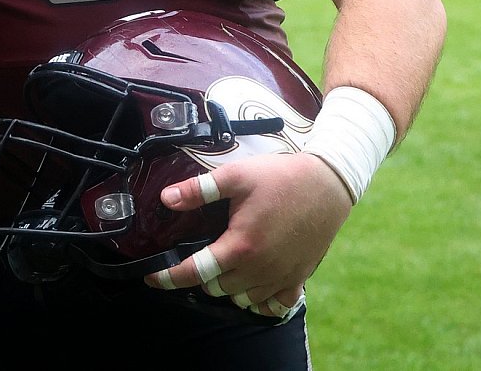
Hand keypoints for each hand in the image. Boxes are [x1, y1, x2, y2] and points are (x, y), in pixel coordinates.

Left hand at [144, 152, 352, 314]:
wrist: (327, 184)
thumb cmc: (280, 178)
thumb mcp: (235, 176)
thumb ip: (198, 190)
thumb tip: (166, 199)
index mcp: (241, 246)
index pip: (196, 272)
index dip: (169, 277)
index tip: (152, 278)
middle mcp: (260, 269)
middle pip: (218, 287)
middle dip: (202, 276)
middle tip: (199, 256)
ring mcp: (281, 277)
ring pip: (243, 298)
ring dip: (229, 287)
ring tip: (225, 266)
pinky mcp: (299, 278)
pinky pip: (274, 305)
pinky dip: (260, 302)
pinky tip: (253, 286)